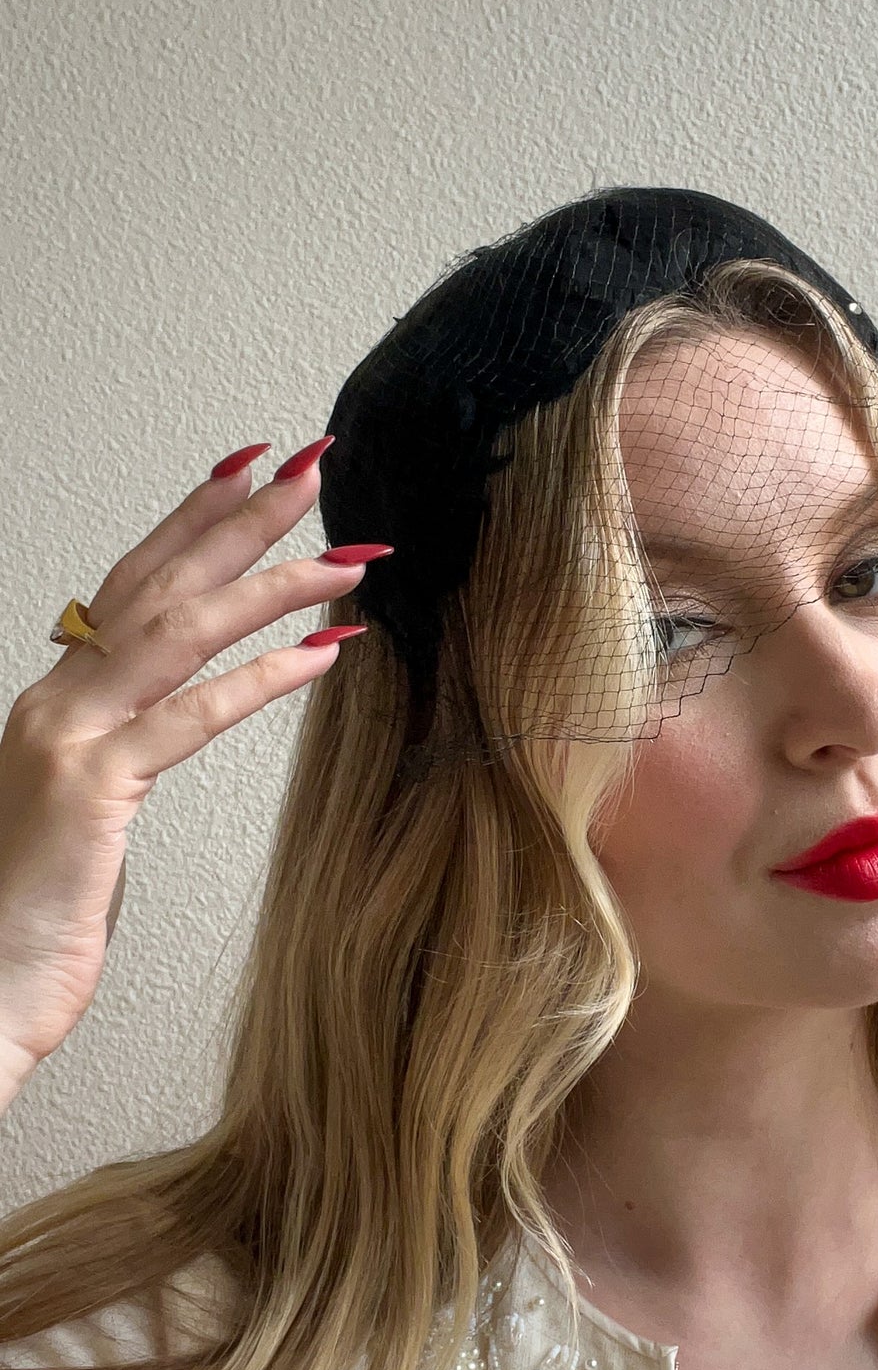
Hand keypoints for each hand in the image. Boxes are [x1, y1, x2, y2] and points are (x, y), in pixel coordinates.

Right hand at [0, 438, 383, 1089]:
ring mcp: (68, 738)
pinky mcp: (90, 791)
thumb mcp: (89, 805)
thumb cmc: (40, 903)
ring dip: (271, 586)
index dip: (195, 519)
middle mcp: (58, 699)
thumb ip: (122, 749)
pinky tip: (324, 653)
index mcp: (61, 695)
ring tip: (345, 559)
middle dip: (243, 520)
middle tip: (311, 466)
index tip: (253, 469)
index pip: (136, 583)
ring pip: (179, 634)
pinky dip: (262, 679)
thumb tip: (166, 716)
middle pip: (161, 583)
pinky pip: (190, 717)